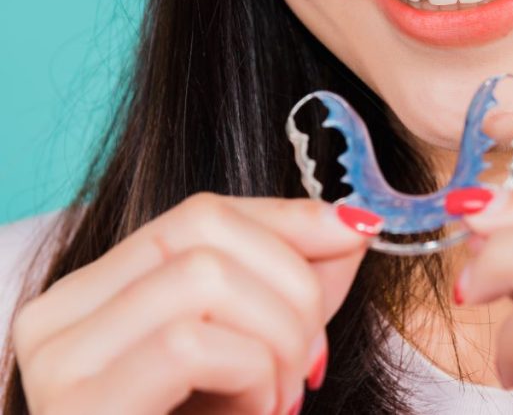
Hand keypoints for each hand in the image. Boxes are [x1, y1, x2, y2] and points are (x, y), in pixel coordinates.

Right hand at [12, 192, 382, 414]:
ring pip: (203, 278)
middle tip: (311, 358)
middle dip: (291, 283)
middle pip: (201, 228)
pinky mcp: (80, 404)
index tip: (357, 235)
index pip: (200, 213)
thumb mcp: (260, 345)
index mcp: (98, 292)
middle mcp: (60, 314)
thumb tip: (352, 220)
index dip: (289, 220)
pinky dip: (250, 375)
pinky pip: (189, 345)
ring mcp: (58, 358)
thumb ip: (297, 281)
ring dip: (277, 337)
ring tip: (280, 397)